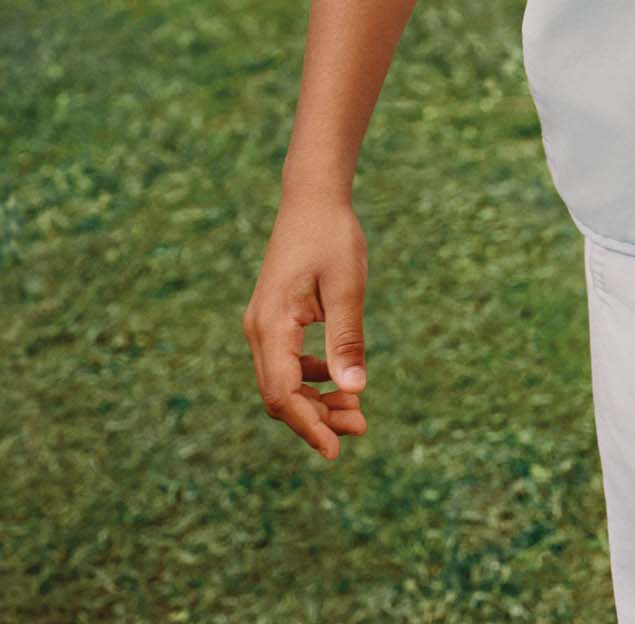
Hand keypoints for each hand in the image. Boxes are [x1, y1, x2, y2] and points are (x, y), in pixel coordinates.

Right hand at [242, 193, 370, 459]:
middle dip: (318, 418)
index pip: (283, 393)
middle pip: (281, 394)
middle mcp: (258, 331)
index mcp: (271, 325)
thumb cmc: (332, 236)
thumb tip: (355, 392)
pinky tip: (339, 380)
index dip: (309, 426)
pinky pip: (287, 364)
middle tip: (362, 426)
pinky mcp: (274, 321)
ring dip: (317, 400)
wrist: (312, 199)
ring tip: (357, 412)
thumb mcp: (347, 286)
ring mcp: (263, 326)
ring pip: (284, 382)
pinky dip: (312, 378)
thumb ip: (347, 339)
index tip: (337, 450)